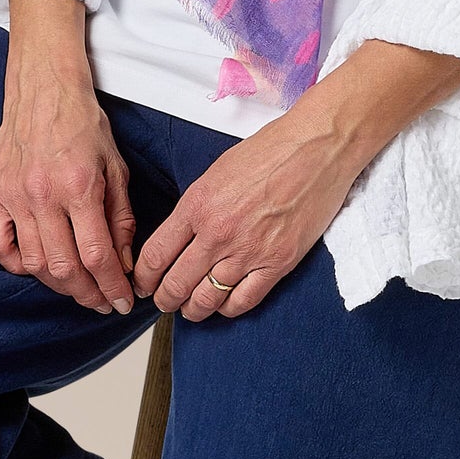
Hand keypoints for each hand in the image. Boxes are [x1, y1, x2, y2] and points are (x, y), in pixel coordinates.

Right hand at [0, 0, 136, 314]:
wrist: (43, 87)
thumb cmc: (83, 123)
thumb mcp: (116, 167)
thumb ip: (121, 218)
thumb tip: (124, 264)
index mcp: (79, 187)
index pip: (97, 256)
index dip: (112, 287)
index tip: (122, 302)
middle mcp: (43, 195)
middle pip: (64, 268)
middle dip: (88, 294)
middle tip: (103, 302)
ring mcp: (13, 196)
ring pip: (33, 263)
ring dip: (58, 285)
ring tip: (78, 288)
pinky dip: (17, 264)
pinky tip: (37, 267)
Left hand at [132, 39, 459, 319]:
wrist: (317, 148)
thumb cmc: (270, 150)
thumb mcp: (217, 172)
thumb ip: (196, 207)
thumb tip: (182, 236)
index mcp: (196, 205)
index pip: (155, 255)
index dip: (143, 277)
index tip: (142, 284)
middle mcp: (217, 233)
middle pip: (176, 284)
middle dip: (164, 300)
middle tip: (162, 302)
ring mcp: (248, 252)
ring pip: (206, 300)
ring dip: (193, 310)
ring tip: (191, 310)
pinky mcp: (278, 264)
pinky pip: (243, 301)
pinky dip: (229, 309)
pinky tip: (225, 305)